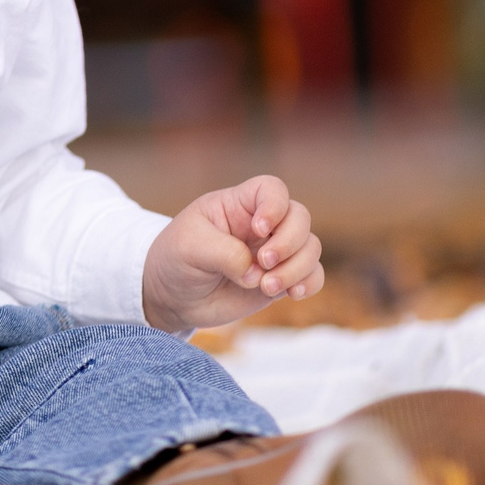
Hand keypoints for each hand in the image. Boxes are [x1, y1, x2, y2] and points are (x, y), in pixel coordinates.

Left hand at [140, 174, 322, 331]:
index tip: (258, 229)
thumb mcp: (190, 247)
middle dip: (288, 242)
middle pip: (299, 218)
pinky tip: (292, 294)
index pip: (271, 189)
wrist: (172, 296)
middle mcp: (262, 225)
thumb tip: (257, 274)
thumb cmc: (176, 259)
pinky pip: (312, 276)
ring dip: (297, 268)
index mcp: (238, 205)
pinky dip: (309, 283)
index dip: (274, 205)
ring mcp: (274, 252)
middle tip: (263, 263)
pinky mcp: (280, 279)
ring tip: (266, 287)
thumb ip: (225, 253)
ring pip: (310, 248)